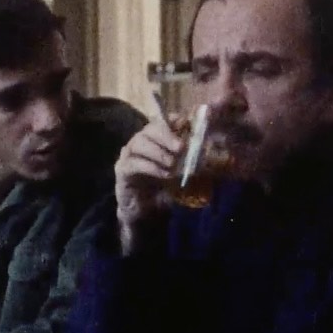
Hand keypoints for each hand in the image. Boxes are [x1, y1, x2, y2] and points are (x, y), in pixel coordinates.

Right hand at [114, 115, 186, 251]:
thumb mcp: (183, 172)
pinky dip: (151, 167)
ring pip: (139, 143)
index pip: (163, 120)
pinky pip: (134, 163)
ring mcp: (128, 154)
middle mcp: (140, 141)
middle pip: (150, 128)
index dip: (174, 120)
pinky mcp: (122, 169)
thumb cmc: (165, 188)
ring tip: (172, 164)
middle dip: (166, 135)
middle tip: (181, 147)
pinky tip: (164, 174)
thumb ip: (192, 161)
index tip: (186, 124)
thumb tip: (210, 153)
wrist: (146, 212)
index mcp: (156, 138)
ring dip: (159, 153)